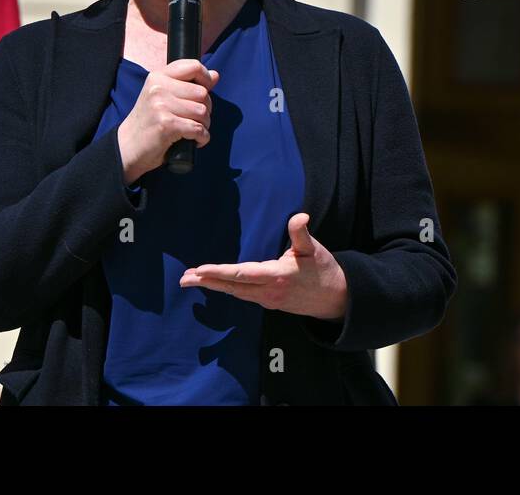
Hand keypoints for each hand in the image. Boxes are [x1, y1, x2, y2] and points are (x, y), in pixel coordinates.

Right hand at [116, 59, 218, 182]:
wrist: (127, 147)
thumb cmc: (148, 122)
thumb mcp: (163, 97)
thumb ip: (188, 85)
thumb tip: (215, 75)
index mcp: (158, 77)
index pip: (193, 66)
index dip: (205, 78)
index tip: (205, 91)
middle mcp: (158, 88)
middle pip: (202, 93)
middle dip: (206, 109)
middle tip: (195, 119)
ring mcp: (161, 105)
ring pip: (202, 112)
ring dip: (204, 125)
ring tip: (192, 130)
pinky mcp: (166, 124)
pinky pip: (198, 129)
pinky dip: (202, 138)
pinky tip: (194, 141)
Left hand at [178, 213, 349, 321]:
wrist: (334, 298)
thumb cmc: (323, 270)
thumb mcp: (314, 249)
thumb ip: (301, 233)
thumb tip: (299, 216)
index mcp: (277, 276)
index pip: (242, 274)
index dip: (220, 272)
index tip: (201, 269)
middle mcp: (268, 291)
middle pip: (231, 287)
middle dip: (207, 282)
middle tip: (184, 278)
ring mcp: (267, 299)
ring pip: (235, 293)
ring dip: (213, 286)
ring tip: (192, 280)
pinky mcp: (268, 302)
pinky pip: (242, 295)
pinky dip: (226, 289)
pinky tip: (215, 284)